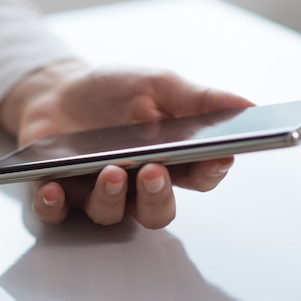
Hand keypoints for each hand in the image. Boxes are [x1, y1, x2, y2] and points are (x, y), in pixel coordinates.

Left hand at [0, 61, 252, 228]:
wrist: (57, 90)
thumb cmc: (112, 91)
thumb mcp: (156, 84)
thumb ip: (198, 99)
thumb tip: (247, 105)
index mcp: (167, 159)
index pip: (198, 177)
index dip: (210, 171)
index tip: (217, 157)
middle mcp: (135, 184)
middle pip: (157, 210)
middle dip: (159, 196)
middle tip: (154, 170)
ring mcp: (95, 192)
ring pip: (111, 215)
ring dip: (112, 197)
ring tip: (110, 170)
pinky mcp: (58, 194)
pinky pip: (56, 213)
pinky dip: (54, 204)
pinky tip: (53, 187)